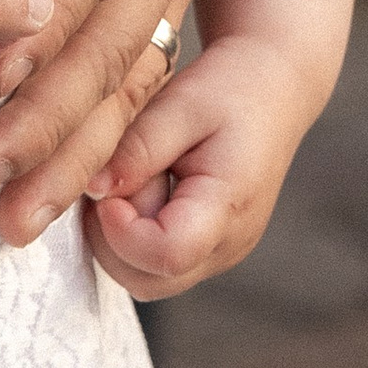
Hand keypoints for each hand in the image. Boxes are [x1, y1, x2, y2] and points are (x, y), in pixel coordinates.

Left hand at [83, 33, 310, 296]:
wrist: (274, 86)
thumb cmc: (232, 88)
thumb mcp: (182, 103)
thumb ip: (138, 149)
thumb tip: (92, 190)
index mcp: (229, 208)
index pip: (166, 255)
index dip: (121, 230)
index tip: (105, 186)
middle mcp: (227, 247)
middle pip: (148, 281)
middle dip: (111, 236)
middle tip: (114, 176)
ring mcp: (218, 253)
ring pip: (147, 276)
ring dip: (120, 233)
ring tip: (133, 173)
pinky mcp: (206, 246)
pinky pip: (156, 261)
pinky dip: (133, 230)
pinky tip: (141, 182)